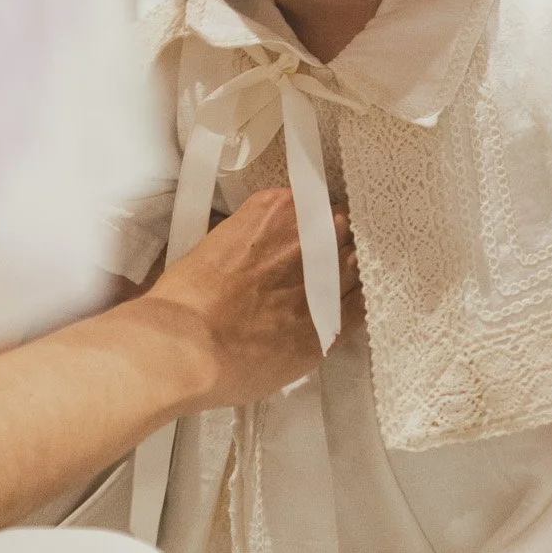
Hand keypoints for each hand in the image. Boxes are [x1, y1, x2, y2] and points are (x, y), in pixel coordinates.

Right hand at [130, 188, 359, 413]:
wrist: (189, 347)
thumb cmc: (188, 298)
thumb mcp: (215, 243)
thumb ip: (250, 238)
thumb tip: (257, 250)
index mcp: (279, 209)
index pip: (316, 205)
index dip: (315, 224)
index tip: (308, 237)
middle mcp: (313, 236)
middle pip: (343, 230)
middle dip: (334, 245)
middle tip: (317, 266)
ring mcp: (330, 278)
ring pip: (358, 265)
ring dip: (347, 274)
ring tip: (328, 290)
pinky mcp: (335, 321)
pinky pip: (363, 304)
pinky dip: (356, 304)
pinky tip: (341, 311)